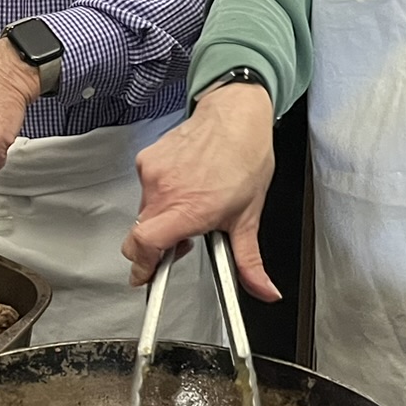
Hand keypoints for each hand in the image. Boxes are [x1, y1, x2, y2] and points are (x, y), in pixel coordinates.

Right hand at [126, 81, 279, 300]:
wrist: (234, 115)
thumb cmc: (244, 158)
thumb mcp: (250, 217)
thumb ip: (250, 261)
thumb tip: (264, 291)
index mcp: (187, 210)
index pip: (144, 246)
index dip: (141, 267)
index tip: (144, 277)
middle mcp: (164, 192)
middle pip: (141, 234)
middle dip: (156, 245)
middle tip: (182, 239)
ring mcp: (152, 173)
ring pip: (144, 211)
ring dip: (162, 216)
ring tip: (189, 203)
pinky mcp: (147, 159)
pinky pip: (146, 187)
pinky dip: (161, 192)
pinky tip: (183, 182)